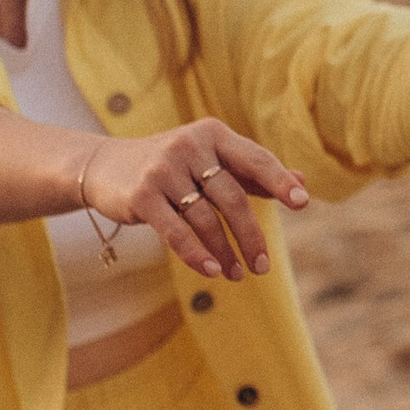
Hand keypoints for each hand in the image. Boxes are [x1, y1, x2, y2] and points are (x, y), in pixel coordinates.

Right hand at [78, 116, 310, 281]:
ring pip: (206, 219)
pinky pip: (176, 232)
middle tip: (263, 266)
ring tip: (238, 275)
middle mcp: (189, 145)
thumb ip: (252, 173)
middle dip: (251, 236)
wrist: (105, 167)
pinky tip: (212, 271)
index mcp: (213, 134)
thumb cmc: (173, 167)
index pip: (255, 159)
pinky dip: (197, 255)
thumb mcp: (211, 162)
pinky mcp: (141, 195)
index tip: (303, 203)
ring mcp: (163, 169)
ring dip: (225, 252)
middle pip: (233, 197)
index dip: (280, 181)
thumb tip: (302, 181)